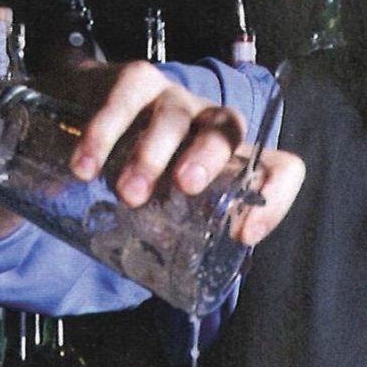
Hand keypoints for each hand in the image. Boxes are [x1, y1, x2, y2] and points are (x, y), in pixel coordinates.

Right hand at [64, 60, 303, 244]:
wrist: (85, 112)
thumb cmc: (139, 170)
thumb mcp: (163, 205)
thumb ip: (173, 232)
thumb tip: (175, 284)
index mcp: (231, 160)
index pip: (281, 167)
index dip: (276, 198)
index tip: (243, 234)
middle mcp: (210, 124)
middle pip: (228, 128)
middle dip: (208, 158)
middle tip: (184, 188)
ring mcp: (175, 98)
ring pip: (176, 116)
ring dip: (153, 154)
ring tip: (128, 192)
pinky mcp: (136, 82)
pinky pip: (126, 100)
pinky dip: (104, 133)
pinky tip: (85, 167)